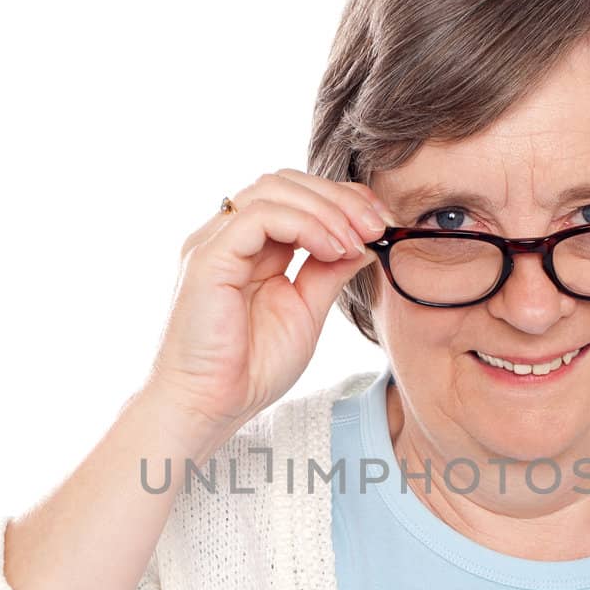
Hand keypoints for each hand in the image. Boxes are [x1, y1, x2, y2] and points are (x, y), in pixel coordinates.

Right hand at [143, 169, 393, 448]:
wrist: (209, 406)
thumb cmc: (249, 369)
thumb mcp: (305, 312)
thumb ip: (328, 272)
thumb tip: (365, 241)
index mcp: (250, 248)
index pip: (297, 197)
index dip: (342, 199)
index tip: (382, 222)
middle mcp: (229, 237)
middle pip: (287, 183)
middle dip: (340, 197)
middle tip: (378, 225)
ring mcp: (215, 242)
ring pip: (273, 189)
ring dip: (326, 208)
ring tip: (357, 239)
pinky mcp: (208, 257)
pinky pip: (258, 216)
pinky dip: (304, 224)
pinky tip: (332, 249)